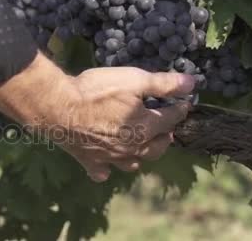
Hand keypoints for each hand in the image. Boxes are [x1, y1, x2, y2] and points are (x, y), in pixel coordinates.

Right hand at [0, 53, 193, 181]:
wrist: (58, 107)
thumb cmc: (96, 91)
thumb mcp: (133, 79)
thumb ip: (163, 83)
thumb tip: (192, 84)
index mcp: (146, 127)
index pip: (171, 118)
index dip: (179, 108)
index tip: (183, 101)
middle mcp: (132, 147)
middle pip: (157, 146)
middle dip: (165, 135)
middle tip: (165, 126)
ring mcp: (111, 158)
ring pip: (134, 162)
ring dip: (142, 154)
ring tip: (141, 144)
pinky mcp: (91, 161)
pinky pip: (103, 171)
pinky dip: (107, 168)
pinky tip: (107, 165)